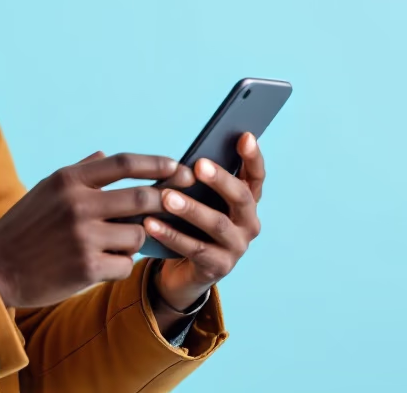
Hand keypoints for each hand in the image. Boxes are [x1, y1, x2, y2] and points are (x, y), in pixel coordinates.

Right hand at [0, 151, 177, 308]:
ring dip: (135, 241)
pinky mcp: (86, 268)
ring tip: (116, 244)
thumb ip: (79, 172)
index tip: (177, 166)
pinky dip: (120, 265)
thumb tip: (105, 156)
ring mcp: (83, 237)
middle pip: (142, 198)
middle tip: (175, 205)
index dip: (156, 163)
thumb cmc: (24, 226)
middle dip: (163, 202)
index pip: (123, 164)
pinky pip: (125, 265)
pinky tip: (102, 265)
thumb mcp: (46, 190)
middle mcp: (77, 204)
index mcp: (68, 180)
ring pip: (137, 235)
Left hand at [146, 133, 264, 315]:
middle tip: (198, 165)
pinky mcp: (219, 267)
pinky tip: (150, 224)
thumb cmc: (190, 224)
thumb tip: (184, 159)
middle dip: (220, 180)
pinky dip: (171, 235)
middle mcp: (248, 224)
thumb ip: (198, 182)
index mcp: (246, 202)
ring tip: (166, 197)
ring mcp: (237, 247)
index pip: (256, 176)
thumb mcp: (198, 200)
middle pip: (241, 198)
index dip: (253, 157)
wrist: (184, 270)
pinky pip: (194, 249)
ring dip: (191, 209)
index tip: (245, 136)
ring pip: (217, 224)